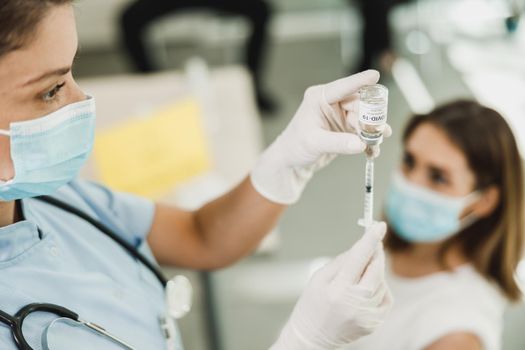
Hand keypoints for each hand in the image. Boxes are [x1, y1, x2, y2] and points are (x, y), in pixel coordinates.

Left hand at [251, 70, 390, 203]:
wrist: (293, 161)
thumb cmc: (295, 145)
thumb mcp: (314, 142)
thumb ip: (338, 143)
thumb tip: (360, 143)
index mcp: (319, 97)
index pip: (342, 87)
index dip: (359, 81)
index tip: (375, 76)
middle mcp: (331, 103)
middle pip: (359, 104)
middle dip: (371, 117)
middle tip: (381, 129)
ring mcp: (340, 116)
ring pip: (363, 119)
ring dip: (372, 133)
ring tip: (376, 144)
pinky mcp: (345, 129)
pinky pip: (362, 133)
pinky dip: (368, 142)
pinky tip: (372, 152)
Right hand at [270, 222, 392, 349]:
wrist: (313, 337)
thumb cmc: (312, 304)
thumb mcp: (318, 278)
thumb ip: (341, 261)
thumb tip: (362, 247)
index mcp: (337, 290)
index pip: (358, 258)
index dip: (370, 240)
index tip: (379, 225)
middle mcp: (355, 304)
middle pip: (376, 270)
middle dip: (376, 254)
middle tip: (373, 243)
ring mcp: (367, 315)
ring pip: (381, 282)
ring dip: (374, 273)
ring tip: (356, 279)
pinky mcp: (375, 323)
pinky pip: (385, 297)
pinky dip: (379, 289)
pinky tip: (364, 292)